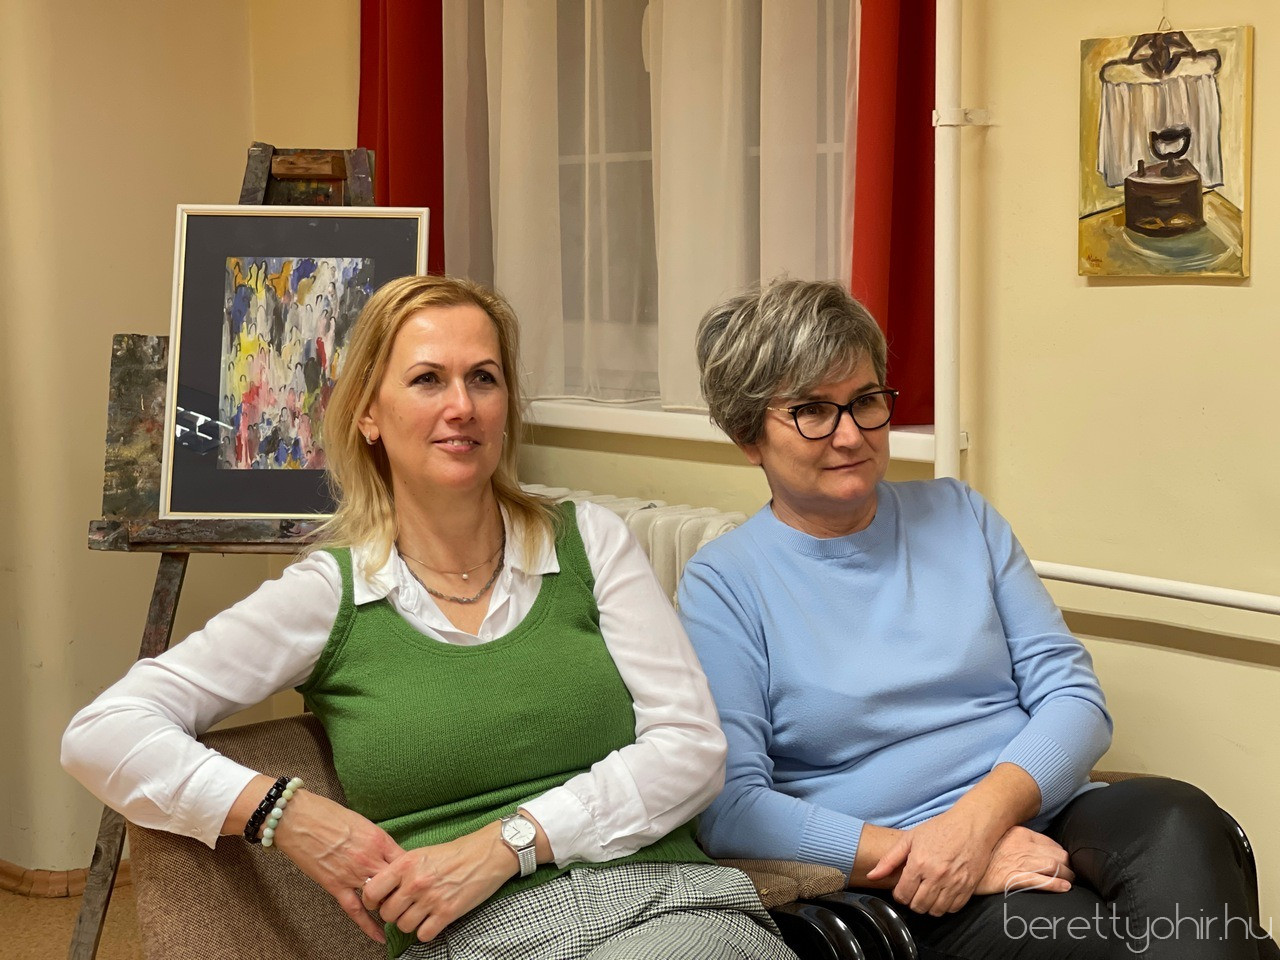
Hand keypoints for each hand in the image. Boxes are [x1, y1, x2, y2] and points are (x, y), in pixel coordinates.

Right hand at [270, 791, 405, 941]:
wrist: (297, 818)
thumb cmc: (327, 814)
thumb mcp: (361, 822)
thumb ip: (376, 840)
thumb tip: (385, 852)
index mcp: (379, 839)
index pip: (407, 862)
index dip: (413, 873)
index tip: (415, 880)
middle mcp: (370, 858)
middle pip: (399, 883)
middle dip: (405, 892)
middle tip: (409, 900)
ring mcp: (353, 874)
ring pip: (381, 898)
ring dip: (390, 906)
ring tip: (397, 914)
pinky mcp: (335, 885)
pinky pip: (356, 911)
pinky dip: (369, 926)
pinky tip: (380, 936)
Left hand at [362, 822, 516, 943]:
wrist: (487, 853)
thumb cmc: (455, 852)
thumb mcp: (422, 853)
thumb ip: (401, 870)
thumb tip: (382, 889)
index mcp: (406, 864)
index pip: (372, 891)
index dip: (372, 900)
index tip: (379, 901)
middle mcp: (415, 882)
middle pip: (387, 913)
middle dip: (393, 913)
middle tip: (404, 907)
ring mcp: (431, 899)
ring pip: (403, 926)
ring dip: (410, 923)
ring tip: (420, 913)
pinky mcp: (447, 913)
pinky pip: (423, 934)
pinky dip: (426, 931)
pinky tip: (432, 920)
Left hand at [865, 808, 1000, 915]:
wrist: (972, 824)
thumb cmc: (940, 828)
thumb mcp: (910, 838)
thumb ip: (889, 859)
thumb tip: (871, 876)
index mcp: (919, 863)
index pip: (903, 895)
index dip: (900, 895)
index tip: (902, 889)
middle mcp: (936, 876)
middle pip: (918, 906)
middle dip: (912, 902)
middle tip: (914, 892)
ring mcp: (954, 883)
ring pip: (936, 911)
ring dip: (929, 906)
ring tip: (927, 894)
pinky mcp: (969, 887)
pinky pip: (953, 908)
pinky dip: (946, 906)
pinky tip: (942, 895)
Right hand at [975, 825, 1073, 895]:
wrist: (959, 863)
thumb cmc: (980, 853)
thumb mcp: (997, 837)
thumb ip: (1014, 838)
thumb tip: (1029, 845)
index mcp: (1019, 833)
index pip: (1050, 843)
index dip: (1059, 854)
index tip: (1062, 861)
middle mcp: (1022, 846)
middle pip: (1057, 855)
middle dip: (1067, 865)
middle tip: (1070, 873)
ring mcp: (1018, 862)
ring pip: (1053, 867)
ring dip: (1066, 875)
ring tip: (1070, 881)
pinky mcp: (1012, 878)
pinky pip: (1040, 881)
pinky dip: (1055, 884)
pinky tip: (1065, 888)